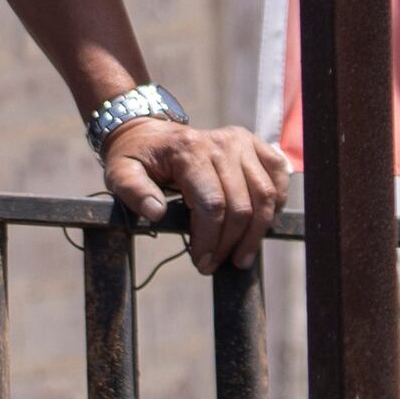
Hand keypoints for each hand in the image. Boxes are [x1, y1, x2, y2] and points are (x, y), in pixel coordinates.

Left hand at [104, 114, 291, 273]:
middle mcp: (222, 143)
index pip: (212, 205)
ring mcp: (242, 142)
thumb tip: (156, 213)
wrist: (151, 133)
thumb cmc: (137, 158)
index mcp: (189, 151)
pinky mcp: (254, 144)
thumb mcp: (121, 172)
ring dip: (256, 233)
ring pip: (265, 195)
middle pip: (241, 206)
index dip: (210, 241)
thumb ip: (133, 192)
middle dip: (230, 244)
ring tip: (241, 256)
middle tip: (216, 265)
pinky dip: (277, 202)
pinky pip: (278, 175)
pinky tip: (261, 224)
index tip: (201, 263)